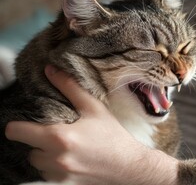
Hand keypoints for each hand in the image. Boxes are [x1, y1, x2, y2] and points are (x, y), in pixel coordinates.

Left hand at [5, 65, 177, 184]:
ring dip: (45, 154)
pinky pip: (48, 174)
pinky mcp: (64, 184)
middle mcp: (55, 158)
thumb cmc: (113, 136)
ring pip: (37, 162)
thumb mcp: (94, 108)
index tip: (27, 122)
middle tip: (56, 132)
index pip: (17, 132)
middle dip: (38, 140)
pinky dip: (54, 166)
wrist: (129, 166)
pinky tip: (72, 157)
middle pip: (28, 148)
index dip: (18, 125)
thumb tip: (50, 70)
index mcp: (59, 137)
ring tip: (65, 146)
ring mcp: (59, 174)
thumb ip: (70, 87)